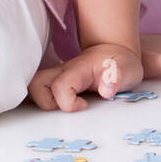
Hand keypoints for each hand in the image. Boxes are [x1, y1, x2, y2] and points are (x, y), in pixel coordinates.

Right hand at [27, 44, 142, 112]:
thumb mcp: (127, 68)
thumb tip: (107, 91)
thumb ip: (117, 77)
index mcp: (78, 69)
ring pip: (33, 86)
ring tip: (58, 110)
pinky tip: (54, 109)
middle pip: (35, 84)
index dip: (69, 103)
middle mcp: (62, 71)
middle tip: (64, 109)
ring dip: (39, 102)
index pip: (60, 86)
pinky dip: (39, 101)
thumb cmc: (120, 62)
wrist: (115, 51)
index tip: (85, 105)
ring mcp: (57, 76)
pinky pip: (38, 90)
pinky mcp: (55, 81)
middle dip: (45, 103)